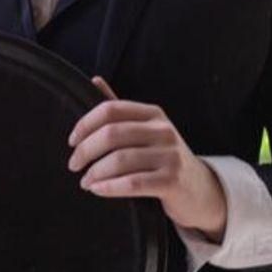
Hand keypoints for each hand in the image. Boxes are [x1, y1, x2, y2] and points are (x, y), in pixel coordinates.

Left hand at [67, 76, 227, 240]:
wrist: (200, 190)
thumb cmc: (164, 158)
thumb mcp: (146, 129)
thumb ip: (120, 108)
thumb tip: (94, 80)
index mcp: (152, 113)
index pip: (110, 109)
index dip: (86, 124)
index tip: (72, 140)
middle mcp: (162, 130)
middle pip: (112, 133)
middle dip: (86, 150)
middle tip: (73, 164)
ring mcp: (170, 155)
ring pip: (120, 160)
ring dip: (96, 172)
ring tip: (85, 181)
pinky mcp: (172, 181)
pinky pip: (133, 183)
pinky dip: (110, 187)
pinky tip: (98, 190)